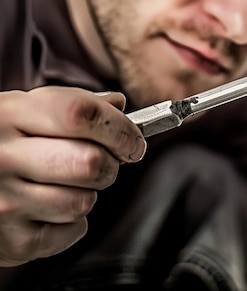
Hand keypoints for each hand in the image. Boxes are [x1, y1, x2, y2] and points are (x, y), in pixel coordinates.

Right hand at [0, 86, 145, 265]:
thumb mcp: (23, 112)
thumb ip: (71, 105)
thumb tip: (118, 105)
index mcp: (10, 115)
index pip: (81, 113)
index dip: (119, 127)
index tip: (133, 140)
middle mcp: (2, 157)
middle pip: (91, 162)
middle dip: (111, 164)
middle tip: (104, 163)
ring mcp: (4, 202)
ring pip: (84, 201)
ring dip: (88, 194)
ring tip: (64, 185)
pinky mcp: (11, 241)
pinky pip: (71, 231)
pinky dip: (71, 224)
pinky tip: (49, 210)